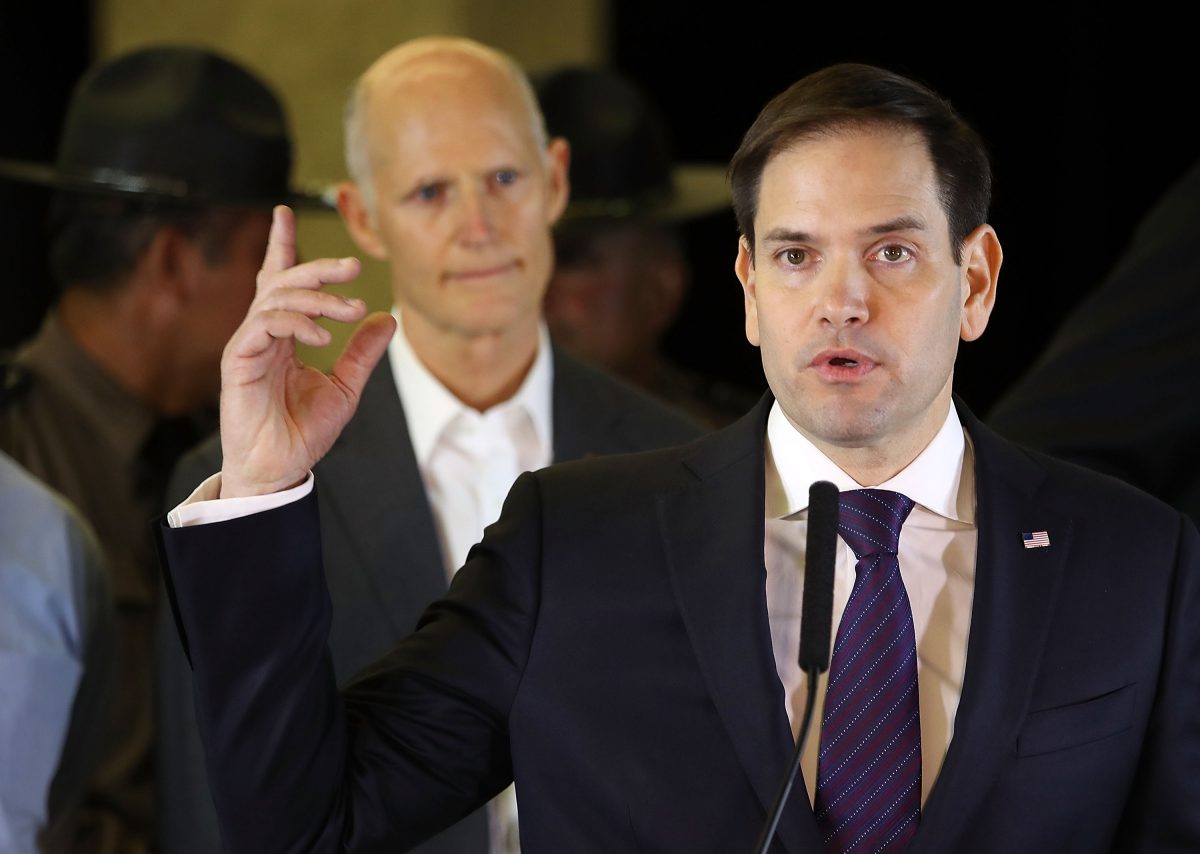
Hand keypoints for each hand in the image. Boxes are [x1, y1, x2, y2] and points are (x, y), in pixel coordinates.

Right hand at [218, 205, 395, 497]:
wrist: (280, 468)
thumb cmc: (304, 431)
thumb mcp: (347, 386)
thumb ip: (363, 352)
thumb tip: (388, 318)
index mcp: (283, 336)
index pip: (280, 282)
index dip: (282, 246)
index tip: (284, 213)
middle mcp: (262, 334)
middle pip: (282, 281)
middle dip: (317, 267)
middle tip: (354, 265)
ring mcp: (248, 344)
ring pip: (277, 297)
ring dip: (318, 297)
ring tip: (350, 310)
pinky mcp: (239, 360)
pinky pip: (266, 323)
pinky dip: (298, 323)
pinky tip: (324, 335)